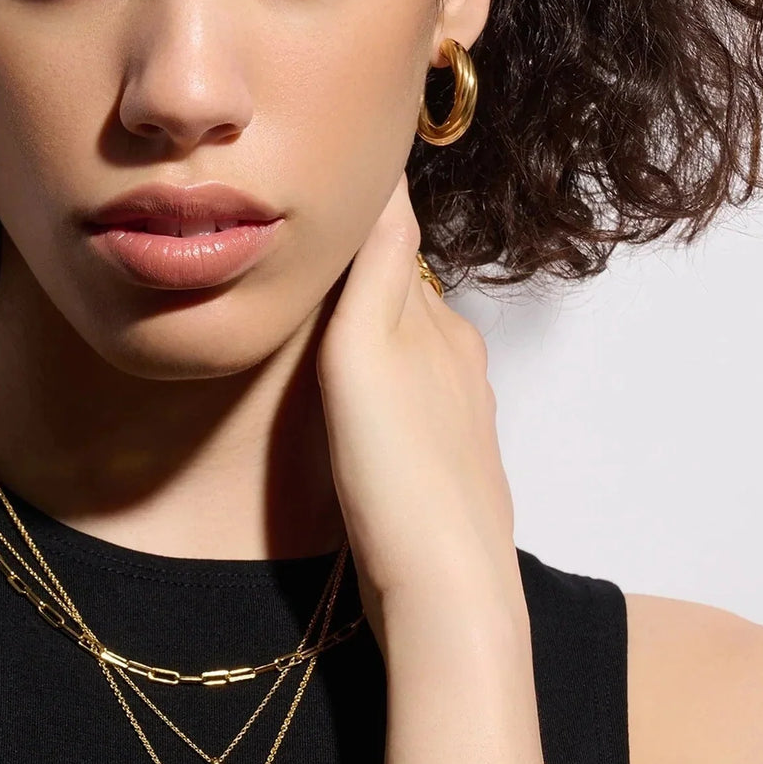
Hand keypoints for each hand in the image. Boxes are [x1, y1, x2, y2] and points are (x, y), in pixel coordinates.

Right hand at [316, 171, 526, 645]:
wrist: (445, 587)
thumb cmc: (398, 471)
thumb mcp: (371, 350)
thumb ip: (378, 265)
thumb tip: (387, 175)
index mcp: (442, 328)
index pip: (395, 250)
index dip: (356, 226)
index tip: (318, 200)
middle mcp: (458, 365)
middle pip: (404, 302)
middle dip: (360, 279)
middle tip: (303, 261)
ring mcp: (457, 421)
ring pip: (407, 356)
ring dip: (370, 337)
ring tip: (321, 331)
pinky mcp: (444, 468)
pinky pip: (408, 405)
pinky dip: (380, 389)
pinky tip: (356, 410)